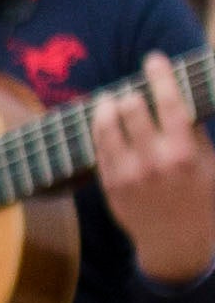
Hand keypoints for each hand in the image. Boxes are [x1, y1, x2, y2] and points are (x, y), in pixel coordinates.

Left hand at [89, 53, 214, 284]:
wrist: (178, 242)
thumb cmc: (200, 198)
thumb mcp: (209, 164)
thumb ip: (193, 132)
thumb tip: (178, 97)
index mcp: (184, 153)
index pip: (170, 103)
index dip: (159, 76)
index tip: (153, 59)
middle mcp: (153, 161)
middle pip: (131, 109)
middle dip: (130, 94)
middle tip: (131, 91)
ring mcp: (127, 173)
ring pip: (106, 125)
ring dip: (107, 107)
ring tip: (111, 101)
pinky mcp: (108, 184)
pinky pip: (98, 147)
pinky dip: (100, 129)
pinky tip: (105, 122)